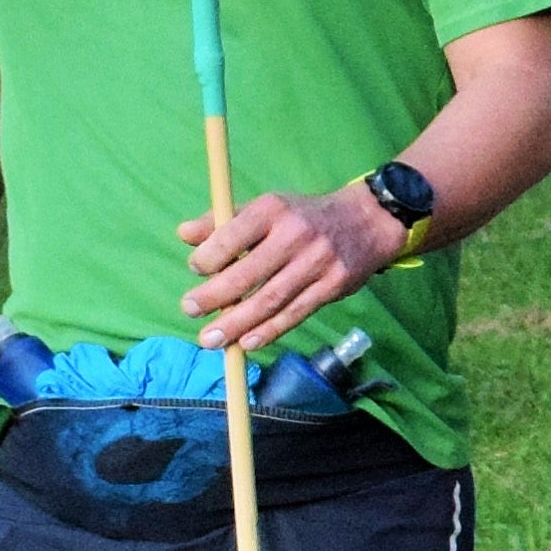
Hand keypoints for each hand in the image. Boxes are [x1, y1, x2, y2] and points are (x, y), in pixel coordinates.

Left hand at [179, 188, 388, 349]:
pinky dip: (269, 331)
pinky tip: (247, 342)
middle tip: (189, 309)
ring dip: (237, 323)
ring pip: (270, 299)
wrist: (367, 222)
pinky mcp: (332, 286)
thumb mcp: (266, 207)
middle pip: (249, 273)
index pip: (233, 235)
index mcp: (273, 210)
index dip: (209, 256)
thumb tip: (184, 235)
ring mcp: (316, 262)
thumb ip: (223, 222)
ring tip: (211, 339)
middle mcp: (295, 235)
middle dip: (215, 296)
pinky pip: (295, 313)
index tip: (195, 269)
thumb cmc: (303, 216)